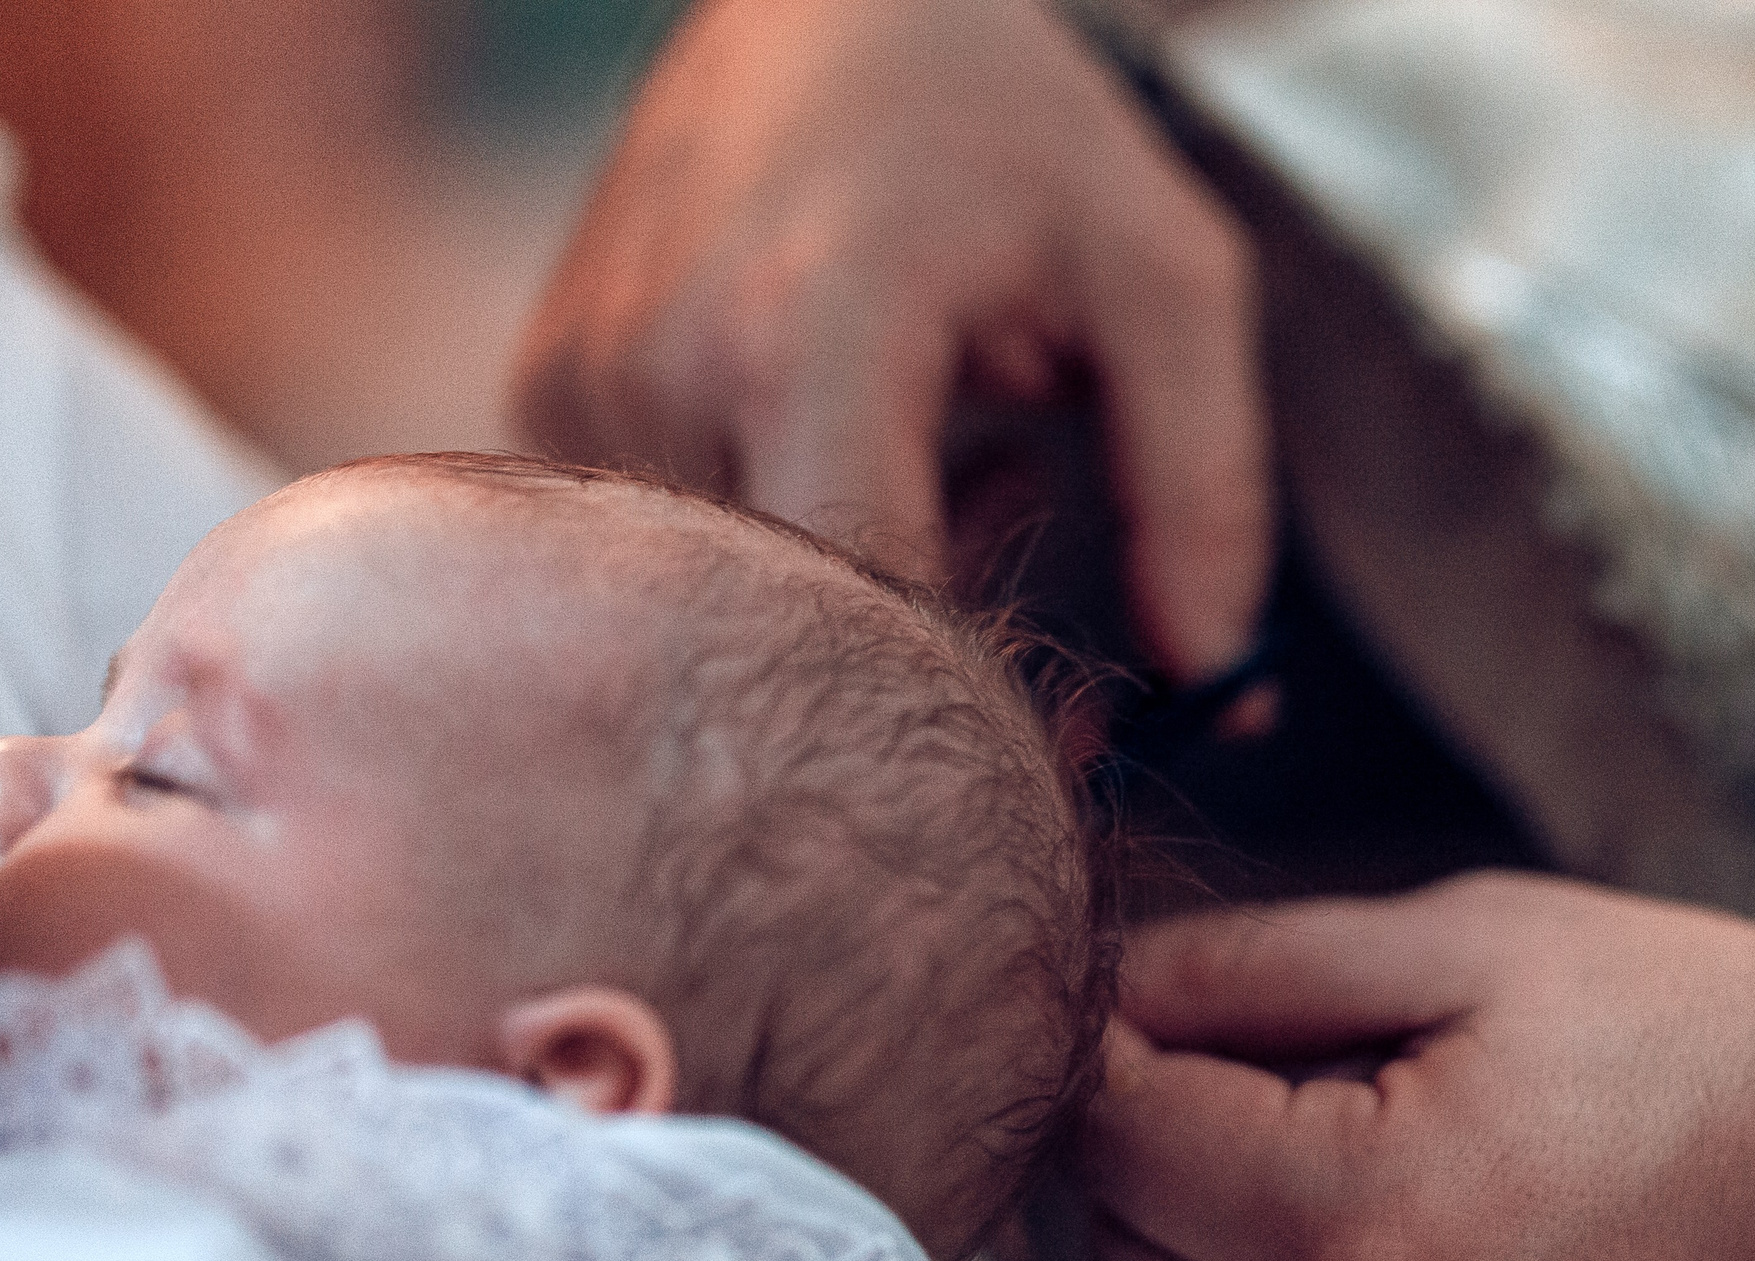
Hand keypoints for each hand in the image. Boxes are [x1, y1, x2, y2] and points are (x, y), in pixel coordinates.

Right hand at [513, 0, 1271, 681]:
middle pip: (796, 631)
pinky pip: (672, 550)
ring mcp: (579, 383)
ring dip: (856, 583)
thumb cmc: (1009, 133)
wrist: (825, 0)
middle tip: (1020, 524)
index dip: (968, 693)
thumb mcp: (1163, 273)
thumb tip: (1212, 692)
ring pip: (733, 603)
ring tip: (941, 446)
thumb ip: (1206, 485)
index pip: (865, 609)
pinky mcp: (542, 394)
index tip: (1061, 697)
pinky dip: (777, 537)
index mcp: (811, 325)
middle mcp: (661, 367)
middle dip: (926, 641)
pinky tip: (843, 435)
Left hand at [1086, 872, 1754, 1260]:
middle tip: (1218, 1039)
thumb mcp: (1483, 939)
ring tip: (1300, 1118)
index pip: (1126, 1135)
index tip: (1139, 982)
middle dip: (1140, 1136)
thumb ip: (1262, 965)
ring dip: (1197, 1226)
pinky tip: (1366, 1206)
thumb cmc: (1719, 1044)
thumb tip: (1115, 985)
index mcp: (1369, 1223)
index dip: (1107, 1040)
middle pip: (1135, 1248)